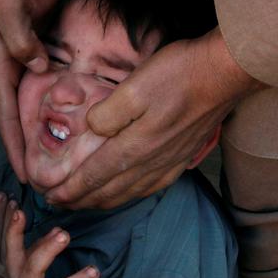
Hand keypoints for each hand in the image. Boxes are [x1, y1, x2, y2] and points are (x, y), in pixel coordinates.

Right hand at [0, 0, 69, 183]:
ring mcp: (31, 68)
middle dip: (29, 154)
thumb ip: (17, 32)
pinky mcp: (49, 63)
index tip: (25, 176)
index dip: (14, 147)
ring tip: (61, 171)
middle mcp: (14, 71)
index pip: (5, 115)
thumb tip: (32, 64)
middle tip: (45, 186)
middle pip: (19, 122)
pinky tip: (79, 135)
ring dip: (45, 141)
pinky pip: (54, 97)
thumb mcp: (11, 2)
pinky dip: (62, 118)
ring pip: (36, 114)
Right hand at [0, 208, 113, 277]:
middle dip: (47, 251)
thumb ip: (38, 249)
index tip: (19, 212)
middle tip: (63, 234)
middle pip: (32, 269)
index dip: (14, 231)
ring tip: (94, 271)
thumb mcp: (20, 270)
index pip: (12, 249)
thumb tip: (58, 230)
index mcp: (15, 273)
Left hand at [45, 28, 267, 208]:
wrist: (226, 72)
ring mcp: (169, 163)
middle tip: (58, 204)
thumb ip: (107, 114)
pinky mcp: (183, 157)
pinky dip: (130, 195)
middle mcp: (151, 163)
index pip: (93, 177)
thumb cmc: (179, 73)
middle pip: (109, 191)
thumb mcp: (134, 87)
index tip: (50, 196)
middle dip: (81, 200)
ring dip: (103, 201)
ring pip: (129, 193)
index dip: (70, 189)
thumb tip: (91, 130)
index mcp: (134, 147)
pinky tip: (127, 193)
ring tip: (85, 204)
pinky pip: (150, 187)